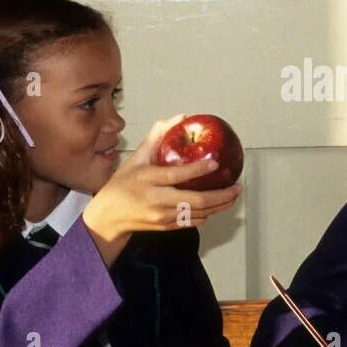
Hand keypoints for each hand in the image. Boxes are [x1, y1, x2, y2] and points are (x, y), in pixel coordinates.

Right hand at [82, 115, 242, 263]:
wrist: (108, 217)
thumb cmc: (122, 185)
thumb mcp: (135, 159)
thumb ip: (155, 139)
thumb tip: (175, 119)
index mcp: (148, 180)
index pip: (176, 175)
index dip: (198, 169)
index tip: (215, 163)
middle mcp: (156, 200)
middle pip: (195, 201)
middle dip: (221, 195)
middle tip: (237, 187)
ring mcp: (162, 216)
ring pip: (198, 214)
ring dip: (219, 206)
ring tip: (233, 195)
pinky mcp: (166, 227)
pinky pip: (192, 222)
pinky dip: (207, 214)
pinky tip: (217, 205)